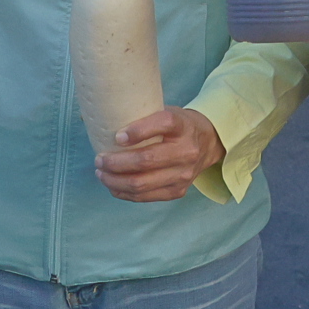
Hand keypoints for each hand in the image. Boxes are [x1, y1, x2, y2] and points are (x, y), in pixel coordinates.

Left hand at [95, 106, 222, 201]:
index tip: (117, 136)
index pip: (163, 124)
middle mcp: (186, 151)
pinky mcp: (178, 191)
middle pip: (146, 160)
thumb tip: (102, 122)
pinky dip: (124, 193)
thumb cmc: (179, 125)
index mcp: (183, 126)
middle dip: (116, 162)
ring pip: (142, 183)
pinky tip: (113, 186)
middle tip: (99, 159)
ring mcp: (183, 174)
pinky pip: (145, 196)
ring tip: (101, 174)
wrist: (209, 143)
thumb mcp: (168, 112)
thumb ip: (144, 117)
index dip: (137, 131)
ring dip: (115, 180)